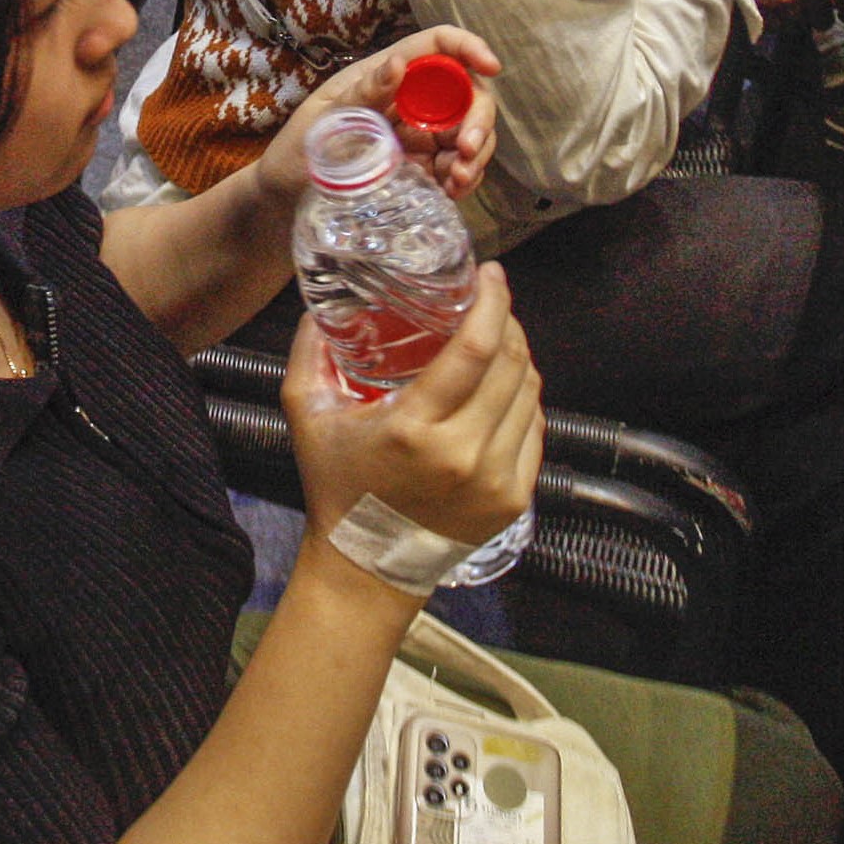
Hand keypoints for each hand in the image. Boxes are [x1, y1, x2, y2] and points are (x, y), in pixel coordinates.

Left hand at [257, 27, 503, 216]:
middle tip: (468, 151)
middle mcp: (411, 101)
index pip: (436, 47)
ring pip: (470, 131)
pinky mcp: (424, 170)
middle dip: (479, 118)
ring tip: (458, 180)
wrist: (285, 202)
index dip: (468, 47)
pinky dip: (466, 178)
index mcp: (385, 76)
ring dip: (477, 154)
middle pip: (466, 92)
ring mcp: (421, 136)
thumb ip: (362, 95)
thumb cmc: (298, 152)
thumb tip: (398, 64)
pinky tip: (453, 191)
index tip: (491, 66)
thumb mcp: (323, 121)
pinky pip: (460, 167)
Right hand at [282, 261, 541, 553]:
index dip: (492, 302)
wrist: (368, 568)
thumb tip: (320, 306)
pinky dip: (525, 399)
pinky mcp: (514, 499)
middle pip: (511, 364)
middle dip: (507, 322)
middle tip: (491, 303)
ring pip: (530, 394)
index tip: (491, 275)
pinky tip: (504, 388)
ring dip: (519, 358)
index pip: (474, 349)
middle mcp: (463, 454)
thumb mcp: (308, 418)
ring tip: (497, 342)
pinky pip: (535, 429)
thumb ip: (310, 354)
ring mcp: (495, 480)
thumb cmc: (338, 489)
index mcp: (414, 429)